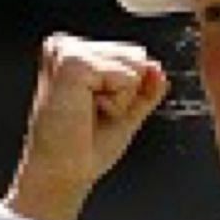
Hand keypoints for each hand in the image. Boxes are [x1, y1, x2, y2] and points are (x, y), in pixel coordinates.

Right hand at [10, 33, 167, 219]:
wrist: (60, 173)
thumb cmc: (82, 148)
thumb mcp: (123, 113)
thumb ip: (145, 89)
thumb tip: (158, 69)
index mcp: (73, 53)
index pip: (133, 56)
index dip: (128, 92)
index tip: (94, 112)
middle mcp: (67, 46)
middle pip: (138, 55)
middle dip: (127, 93)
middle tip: (91, 115)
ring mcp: (68, 51)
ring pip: (136, 65)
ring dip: (121, 100)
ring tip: (86, 114)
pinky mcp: (73, 63)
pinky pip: (127, 77)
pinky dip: (117, 103)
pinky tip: (86, 113)